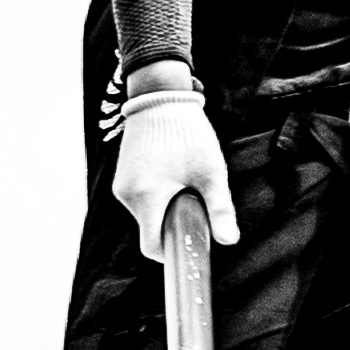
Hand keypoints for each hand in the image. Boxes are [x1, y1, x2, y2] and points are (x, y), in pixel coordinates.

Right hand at [113, 84, 238, 261]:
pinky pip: (141, 201)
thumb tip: (228, 241)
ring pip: (147, 216)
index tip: (191, 244)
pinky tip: (172, 176)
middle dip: (173, 227)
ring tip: (184, 184)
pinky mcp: (122, 177)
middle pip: (151, 231)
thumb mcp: (211, 172)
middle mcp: (127, 195)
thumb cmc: (188, 133)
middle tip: (195, 205)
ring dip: (166, 211)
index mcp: (146, 198)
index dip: (172, 253)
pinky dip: (157, 198)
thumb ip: (220, 209)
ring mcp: (121, 186)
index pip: (152, 247)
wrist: (161, 96)